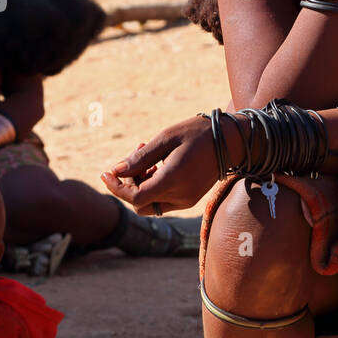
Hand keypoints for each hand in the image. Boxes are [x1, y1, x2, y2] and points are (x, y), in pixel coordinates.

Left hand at [101, 115, 216, 213]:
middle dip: (129, 183)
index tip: (106, 172)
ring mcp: (187, 200)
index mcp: (173, 180)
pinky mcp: (190, 199)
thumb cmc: (198, 133)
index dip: (116, 187)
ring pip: (150, 204)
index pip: (135, 197)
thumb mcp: (166, 138)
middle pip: (140, 203)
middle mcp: (180, 196)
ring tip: (147, 156)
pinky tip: (158, 165)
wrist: (232, 141)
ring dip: (141, 185)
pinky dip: (154, 186)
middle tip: (133, 155)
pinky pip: (163, 200)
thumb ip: (140, 158)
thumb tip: (116, 171)